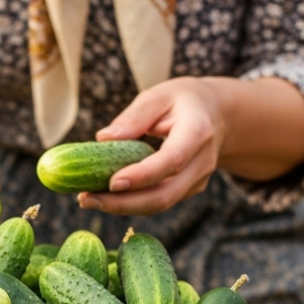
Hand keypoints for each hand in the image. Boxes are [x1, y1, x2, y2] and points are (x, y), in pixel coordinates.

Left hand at [78, 77, 224, 215]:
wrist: (217, 115)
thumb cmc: (182, 101)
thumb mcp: (159, 95)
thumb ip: (134, 116)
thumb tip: (103, 139)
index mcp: (198, 132)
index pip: (171, 161)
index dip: (142, 176)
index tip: (112, 183)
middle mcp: (202, 162)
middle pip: (165, 194)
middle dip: (123, 203)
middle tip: (86, 199)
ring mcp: (197, 181)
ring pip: (160, 204)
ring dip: (122, 207)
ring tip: (88, 200)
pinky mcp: (188, 190)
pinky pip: (159, 201)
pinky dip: (131, 203)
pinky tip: (105, 196)